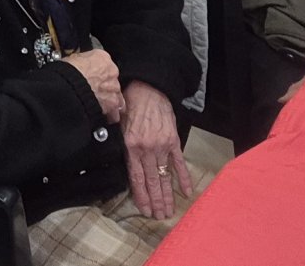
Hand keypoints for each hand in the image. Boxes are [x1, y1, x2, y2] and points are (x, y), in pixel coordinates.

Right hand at [63, 49, 124, 122]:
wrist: (68, 88)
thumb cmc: (67, 74)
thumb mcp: (72, 59)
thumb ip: (81, 63)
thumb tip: (76, 65)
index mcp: (102, 57)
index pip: (104, 63)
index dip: (97, 71)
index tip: (92, 75)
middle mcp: (111, 72)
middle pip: (112, 79)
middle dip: (104, 86)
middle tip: (93, 90)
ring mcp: (113, 88)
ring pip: (115, 95)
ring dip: (107, 99)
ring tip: (96, 104)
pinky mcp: (112, 104)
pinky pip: (114, 110)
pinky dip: (108, 113)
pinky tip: (100, 114)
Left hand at [120, 82, 192, 218]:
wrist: (149, 88)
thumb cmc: (130, 104)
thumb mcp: (118, 124)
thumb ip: (119, 144)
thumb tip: (118, 162)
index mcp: (131, 146)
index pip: (136, 177)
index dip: (141, 195)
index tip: (144, 209)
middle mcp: (147, 149)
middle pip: (152, 181)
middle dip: (155, 201)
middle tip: (159, 217)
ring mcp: (162, 146)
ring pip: (165, 176)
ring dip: (167, 195)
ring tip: (169, 210)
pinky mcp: (174, 141)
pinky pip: (179, 163)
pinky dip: (183, 177)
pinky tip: (186, 192)